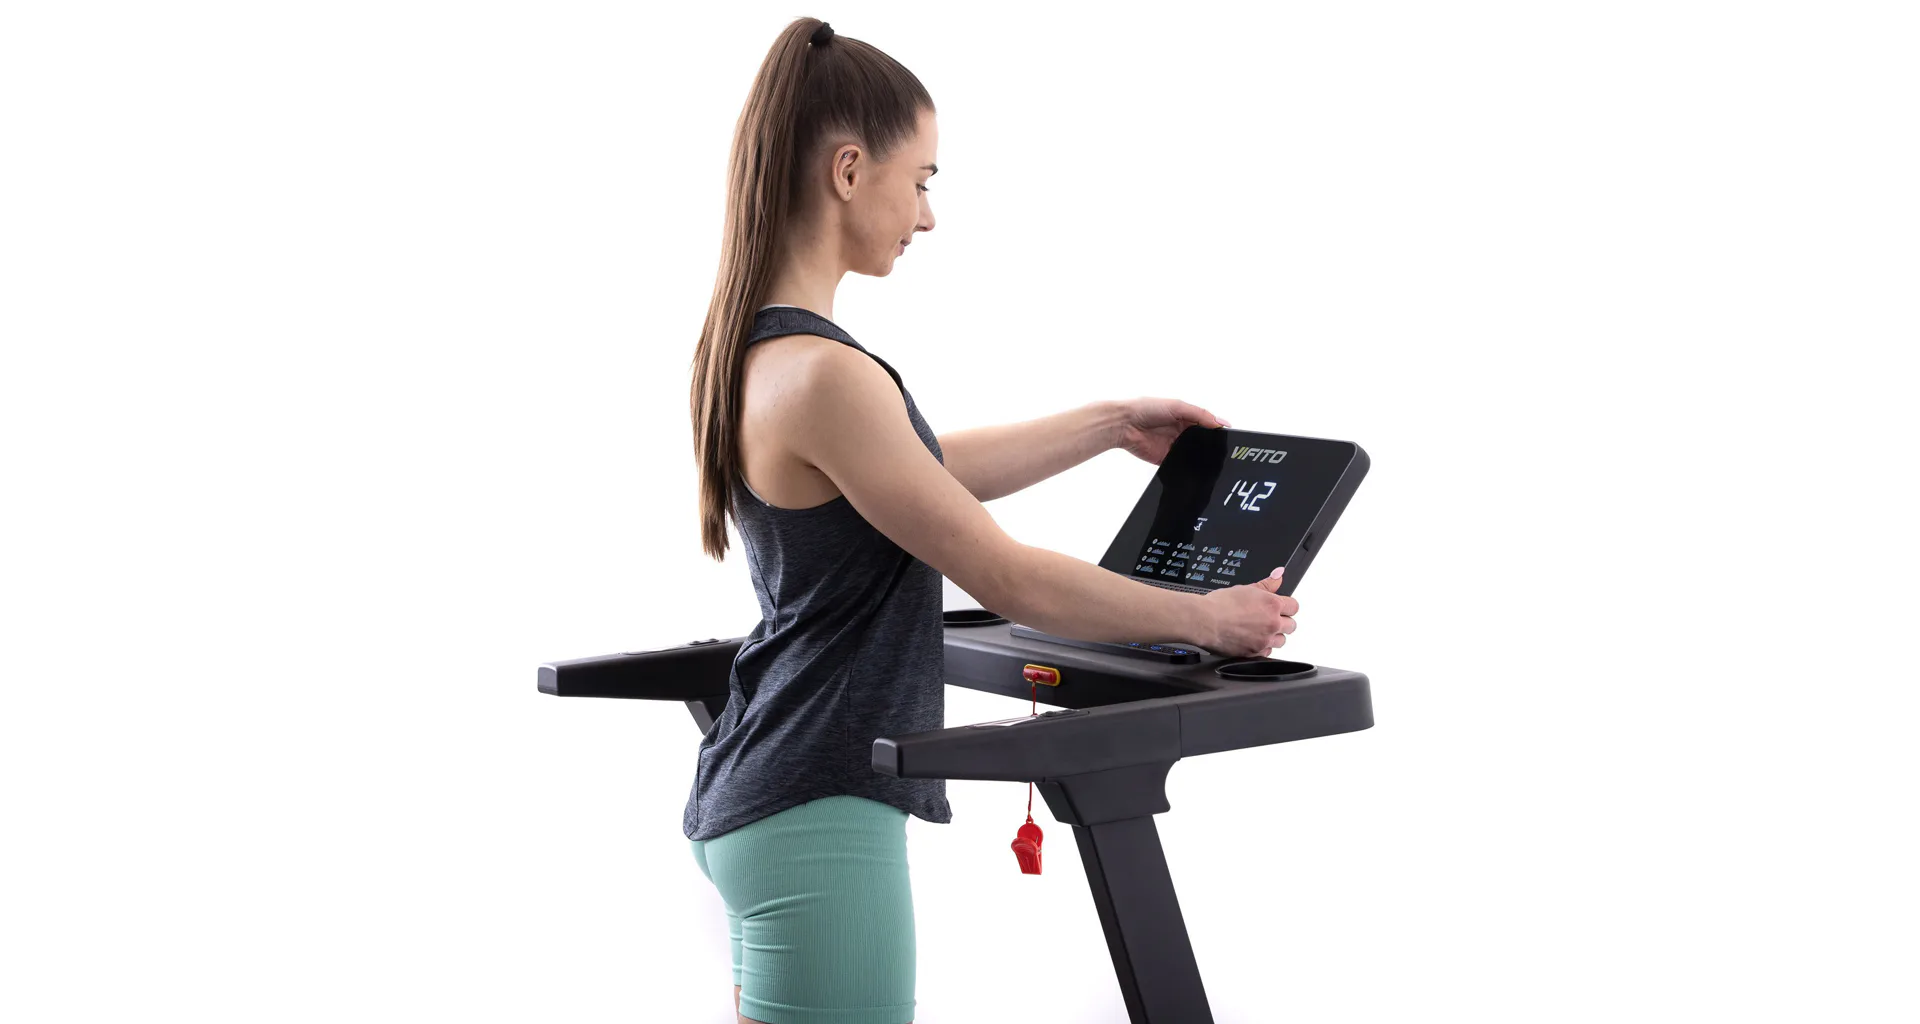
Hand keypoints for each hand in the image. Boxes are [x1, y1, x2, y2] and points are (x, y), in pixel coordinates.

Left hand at [1113, 397, 1229, 464]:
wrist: (1124, 424)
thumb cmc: (1145, 408)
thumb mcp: (1177, 406)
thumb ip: (1199, 414)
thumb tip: (1220, 422)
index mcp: (1185, 417)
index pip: (1207, 425)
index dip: (1217, 430)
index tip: (1228, 435)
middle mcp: (1180, 432)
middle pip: (1202, 441)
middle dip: (1210, 445)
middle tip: (1220, 448)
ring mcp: (1174, 446)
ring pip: (1193, 455)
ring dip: (1200, 456)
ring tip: (1209, 458)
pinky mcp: (1166, 459)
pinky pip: (1180, 465)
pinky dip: (1187, 466)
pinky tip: (1193, 466)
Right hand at [1197, 567, 1298, 656]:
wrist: (1204, 620)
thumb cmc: (1220, 604)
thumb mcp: (1246, 588)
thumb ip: (1267, 584)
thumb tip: (1279, 575)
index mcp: (1272, 605)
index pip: (1294, 606)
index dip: (1287, 606)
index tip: (1280, 607)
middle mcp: (1272, 624)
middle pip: (1292, 625)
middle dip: (1283, 621)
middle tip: (1269, 618)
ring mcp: (1264, 640)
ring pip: (1282, 641)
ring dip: (1274, 635)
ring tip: (1260, 630)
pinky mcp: (1255, 653)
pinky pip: (1268, 652)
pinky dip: (1263, 647)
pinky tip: (1252, 639)